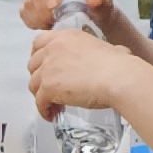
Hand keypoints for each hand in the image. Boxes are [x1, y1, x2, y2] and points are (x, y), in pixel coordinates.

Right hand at [21, 0, 120, 37]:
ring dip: (40, 18)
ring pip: (29, 1)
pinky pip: (25, 12)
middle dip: (45, 9)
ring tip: (56, 25)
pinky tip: (48, 26)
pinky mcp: (33, 3)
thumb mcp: (108, 8)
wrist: (95, 21)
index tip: (53, 6)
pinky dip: (33, 22)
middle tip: (57, 23)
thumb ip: (102, 3)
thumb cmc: (101, 10)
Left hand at [28, 23, 143, 120]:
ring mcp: (48, 68)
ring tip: (54, 106)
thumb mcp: (107, 47)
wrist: (118, 77)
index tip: (44, 68)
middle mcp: (53, 49)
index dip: (38, 57)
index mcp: (66, 37)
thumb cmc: (119, 64)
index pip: (39, 42)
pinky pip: (39, 102)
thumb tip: (119, 52)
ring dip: (41, 96)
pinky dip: (44, 110)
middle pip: (33, 65)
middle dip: (40, 78)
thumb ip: (102, 50)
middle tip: (52, 90)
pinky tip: (52, 115)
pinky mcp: (48, 87)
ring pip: (33, 84)